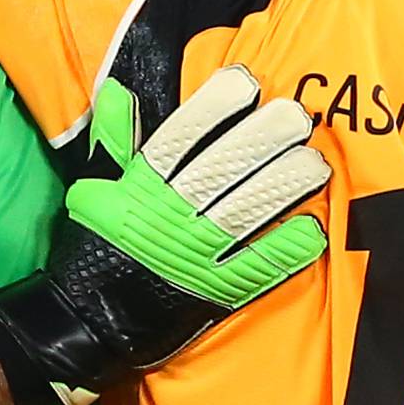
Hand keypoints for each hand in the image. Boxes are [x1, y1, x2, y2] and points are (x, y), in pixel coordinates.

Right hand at [0, 65, 328, 404]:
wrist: (87, 322)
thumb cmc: (97, 247)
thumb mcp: (96, 189)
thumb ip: (113, 139)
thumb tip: (117, 90)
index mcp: (140, 189)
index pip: (179, 140)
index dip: (213, 109)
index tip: (245, 82)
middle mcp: (170, 218)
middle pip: (220, 170)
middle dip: (261, 140)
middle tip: (296, 115)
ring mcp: (194, 255)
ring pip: (245, 212)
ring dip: (282, 186)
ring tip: (315, 163)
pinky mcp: (215, 292)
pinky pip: (256, 269)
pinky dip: (286, 250)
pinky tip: (313, 228)